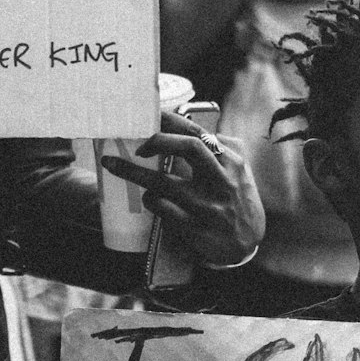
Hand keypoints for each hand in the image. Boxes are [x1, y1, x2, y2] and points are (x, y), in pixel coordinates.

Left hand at [102, 110, 265, 266]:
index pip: (199, 132)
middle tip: (136, 143)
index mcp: (232, 162)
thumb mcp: (241, 172)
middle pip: (189, 148)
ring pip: (165, 182)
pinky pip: (163, 209)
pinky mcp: (195, 228)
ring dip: (134, 172)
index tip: (149, 115)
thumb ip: (223, 149)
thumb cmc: (240, 204)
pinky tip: (147, 197)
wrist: (247, 244)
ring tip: (112, 164)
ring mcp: (208, 205)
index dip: (171, 120)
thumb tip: (196, 127)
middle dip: (157, 139)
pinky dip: (150, 200)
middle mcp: (222, 180)